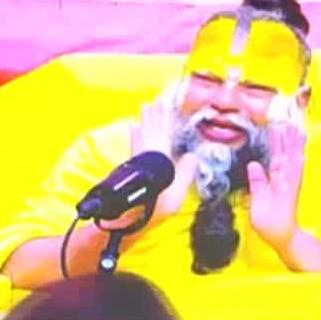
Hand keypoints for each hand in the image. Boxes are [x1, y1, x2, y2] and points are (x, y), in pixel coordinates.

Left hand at [114, 86, 198, 229]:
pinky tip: (134, 130)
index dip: (165, 117)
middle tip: (153, 102)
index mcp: (161, 155)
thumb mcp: (179, 192)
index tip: (165, 104)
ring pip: (141, 135)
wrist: (128, 217)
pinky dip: (137, 134)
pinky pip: (135, 144)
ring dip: (145, 121)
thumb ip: (186, 172)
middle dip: (153, 116)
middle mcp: (146, 153)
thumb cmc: (156, 206)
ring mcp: (137, 159)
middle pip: (150, 130)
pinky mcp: (131, 167)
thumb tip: (192, 156)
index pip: (164, 131)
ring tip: (145, 110)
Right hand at [247, 120, 306, 254]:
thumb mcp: (259, 206)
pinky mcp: (293, 187)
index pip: (277, 156)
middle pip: (288, 153)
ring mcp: (292, 183)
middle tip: (288, 119)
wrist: (286, 237)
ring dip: (295, 143)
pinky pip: (298, 168)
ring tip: (296, 128)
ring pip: (295, 158)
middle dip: (287, 136)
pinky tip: (301, 151)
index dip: (276, 140)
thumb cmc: (271, 225)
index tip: (275, 125)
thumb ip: (258, 184)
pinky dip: (299, 157)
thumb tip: (254, 165)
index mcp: (279, 182)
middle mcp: (288, 180)